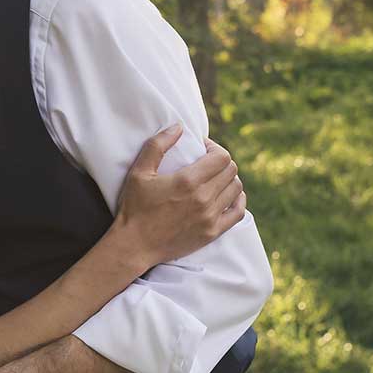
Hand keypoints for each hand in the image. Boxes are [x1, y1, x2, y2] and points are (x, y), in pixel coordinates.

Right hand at [111, 124, 246, 268]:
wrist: (134, 245)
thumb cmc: (134, 207)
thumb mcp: (139, 172)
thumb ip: (158, 145)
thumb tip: (178, 127)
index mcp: (188, 181)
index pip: (221, 157)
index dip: (215, 148)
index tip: (202, 149)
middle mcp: (203, 198)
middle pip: (231, 170)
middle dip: (221, 162)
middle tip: (207, 163)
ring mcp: (210, 217)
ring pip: (236, 189)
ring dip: (228, 179)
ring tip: (214, 178)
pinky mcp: (212, 232)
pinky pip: (238, 212)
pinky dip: (238, 200)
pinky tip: (229, 196)